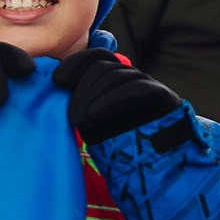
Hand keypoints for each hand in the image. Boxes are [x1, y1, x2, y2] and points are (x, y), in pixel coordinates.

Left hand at [53, 47, 185, 142]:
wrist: (150, 163)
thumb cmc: (114, 141)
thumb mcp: (89, 118)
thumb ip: (77, 100)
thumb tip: (56, 84)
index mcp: (113, 77)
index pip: (95, 56)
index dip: (75, 63)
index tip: (58, 80)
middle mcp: (131, 76)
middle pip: (102, 67)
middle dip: (82, 90)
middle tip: (72, 118)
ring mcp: (148, 84)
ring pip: (117, 76)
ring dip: (93, 97)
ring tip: (81, 121)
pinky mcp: (163, 96)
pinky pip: (139, 88)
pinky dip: (113, 99)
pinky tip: (95, 113)